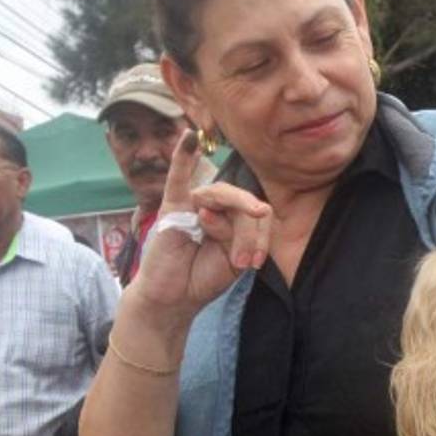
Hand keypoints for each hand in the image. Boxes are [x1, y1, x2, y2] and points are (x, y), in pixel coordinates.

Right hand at [128, 130, 273, 318]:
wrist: (175, 298)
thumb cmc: (203, 276)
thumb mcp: (235, 258)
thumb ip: (245, 234)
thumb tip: (248, 210)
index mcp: (233, 216)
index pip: (258, 210)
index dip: (263, 235)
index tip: (257, 264)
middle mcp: (215, 205)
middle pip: (243, 203)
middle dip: (251, 236)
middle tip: (245, 263)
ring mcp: (193, 203)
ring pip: (223, 198)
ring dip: (233, 232)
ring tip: (235, 258)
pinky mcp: (172, 207)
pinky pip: (178, 178)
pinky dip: (182, 156)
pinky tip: (188, 137)